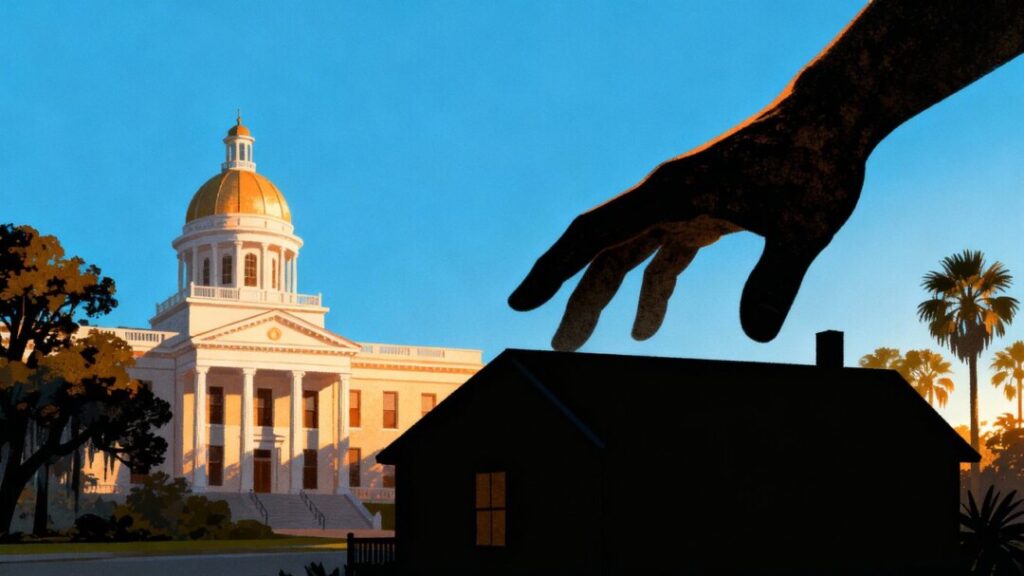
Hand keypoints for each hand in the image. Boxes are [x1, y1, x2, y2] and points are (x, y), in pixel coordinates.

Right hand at [508, 98, 866, 349]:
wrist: (831, 120)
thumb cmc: (815, 162)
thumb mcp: (804, 228)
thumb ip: (775, 279)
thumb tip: (756, 336)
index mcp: (669, 194)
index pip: (593, 235)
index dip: (552, 272)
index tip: (519, 304)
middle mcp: (663, 198)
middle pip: (602, 253)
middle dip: (575, 300)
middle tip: (558, 347)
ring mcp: (680, 205)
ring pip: (625, 256)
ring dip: (603, 297)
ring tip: (584, 343)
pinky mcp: (701, 213)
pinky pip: (661, 256)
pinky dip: (649, 290)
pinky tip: (644, 327)